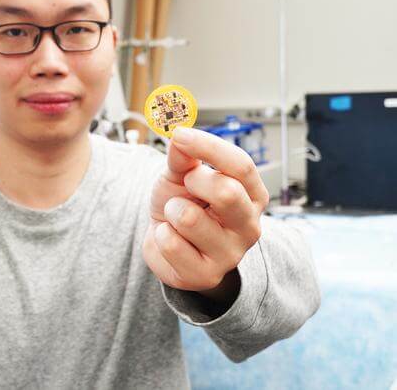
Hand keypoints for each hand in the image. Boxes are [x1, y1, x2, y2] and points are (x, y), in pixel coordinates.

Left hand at [142, 127, 269, 304]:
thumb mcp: (181, 174)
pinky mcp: (205, 276)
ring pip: (189, 218)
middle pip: (227, 192)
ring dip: (171, 211)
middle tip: (183, 186)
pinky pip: (170, 243)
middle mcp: (250, 226)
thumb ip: (182, 156)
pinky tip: (170, 239)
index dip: (209, 147)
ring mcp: (231, 254)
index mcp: (252, 195)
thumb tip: (180, 136)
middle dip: (192, 182)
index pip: (242, 165)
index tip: (180, 135)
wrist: (166, 244)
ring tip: (175, 217)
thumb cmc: (181, 203)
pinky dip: (160, 235)